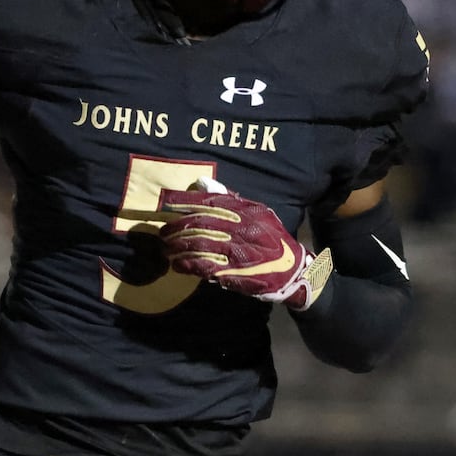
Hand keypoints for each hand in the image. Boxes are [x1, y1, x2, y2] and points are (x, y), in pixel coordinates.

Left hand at [156, 179, 326, 309]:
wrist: (293, 270)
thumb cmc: (273, 239)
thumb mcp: (257, 212)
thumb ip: (230, 198)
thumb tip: (202, 182)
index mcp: (245, 212)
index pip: (210, 202)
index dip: (185, 201)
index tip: (167, 201)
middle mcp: (240, 229)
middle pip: (200, 224)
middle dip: (177, 227)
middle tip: (162, 231)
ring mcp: (236, 252)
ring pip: (199, 245)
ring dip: (178, 247)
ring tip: (165, 248)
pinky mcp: (234, 273)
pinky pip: (205, 267)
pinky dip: (188, 265)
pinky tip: (177, 265)